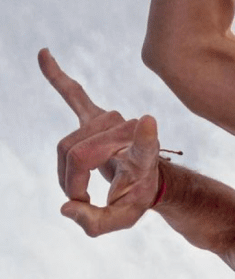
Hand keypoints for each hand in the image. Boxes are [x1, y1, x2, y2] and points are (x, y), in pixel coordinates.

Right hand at [39, 48, 160, 236]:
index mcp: (143, 157)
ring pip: (66, 145)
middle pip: (77, 154)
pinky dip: (57, 76)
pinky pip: (73, 94)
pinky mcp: (95, 114)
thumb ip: (97, 224)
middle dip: (70, 183)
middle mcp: (127, 132)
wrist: (147, 179)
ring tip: (80, 185)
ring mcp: (110, 121)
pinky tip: (43, 54)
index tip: (149, 123)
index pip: (143, 146)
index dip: (144, 137)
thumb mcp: (124, 220)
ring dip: (65, 171)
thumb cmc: (135, 197)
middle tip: (81, 201)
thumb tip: (66, 207)